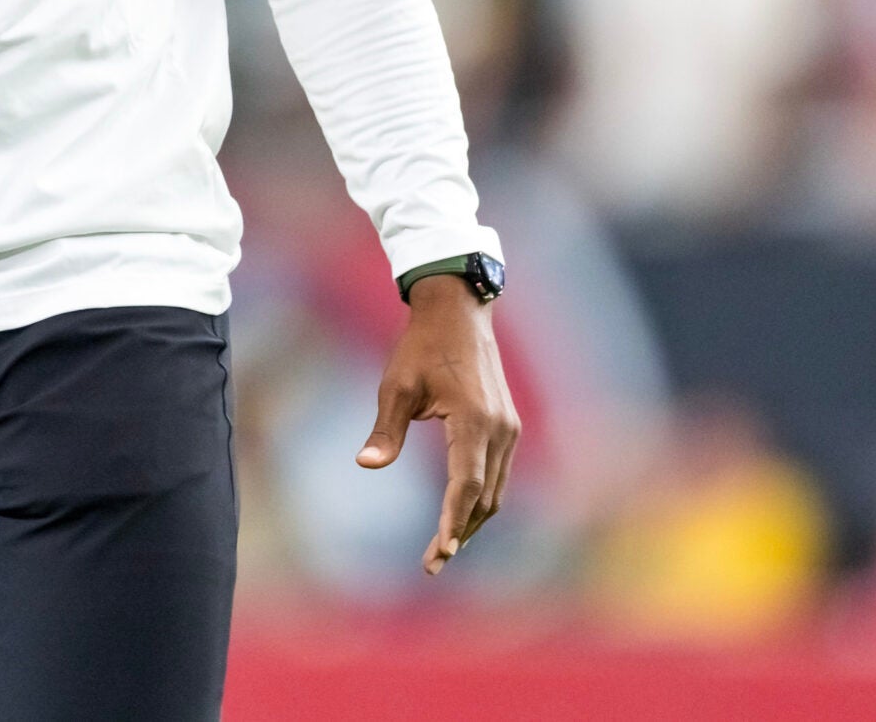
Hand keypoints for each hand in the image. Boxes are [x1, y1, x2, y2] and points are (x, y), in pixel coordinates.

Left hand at [355, 274, 518, 574]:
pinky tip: (459, 514)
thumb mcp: (396, 386)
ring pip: (495, 491)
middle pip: (484, 498)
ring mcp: (509, 429)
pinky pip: (498, 474)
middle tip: (431, 563)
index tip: (439, 553)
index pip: (465, 486)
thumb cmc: (420, 346)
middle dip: (459, 533)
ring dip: (471, 520)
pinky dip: (480, 499)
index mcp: (473, 420)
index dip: (452, 522)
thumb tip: (366, 464)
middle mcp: (499, 429)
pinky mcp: (509, 426)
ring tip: (442, 548)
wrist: (458, 311)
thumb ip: (386, 429)